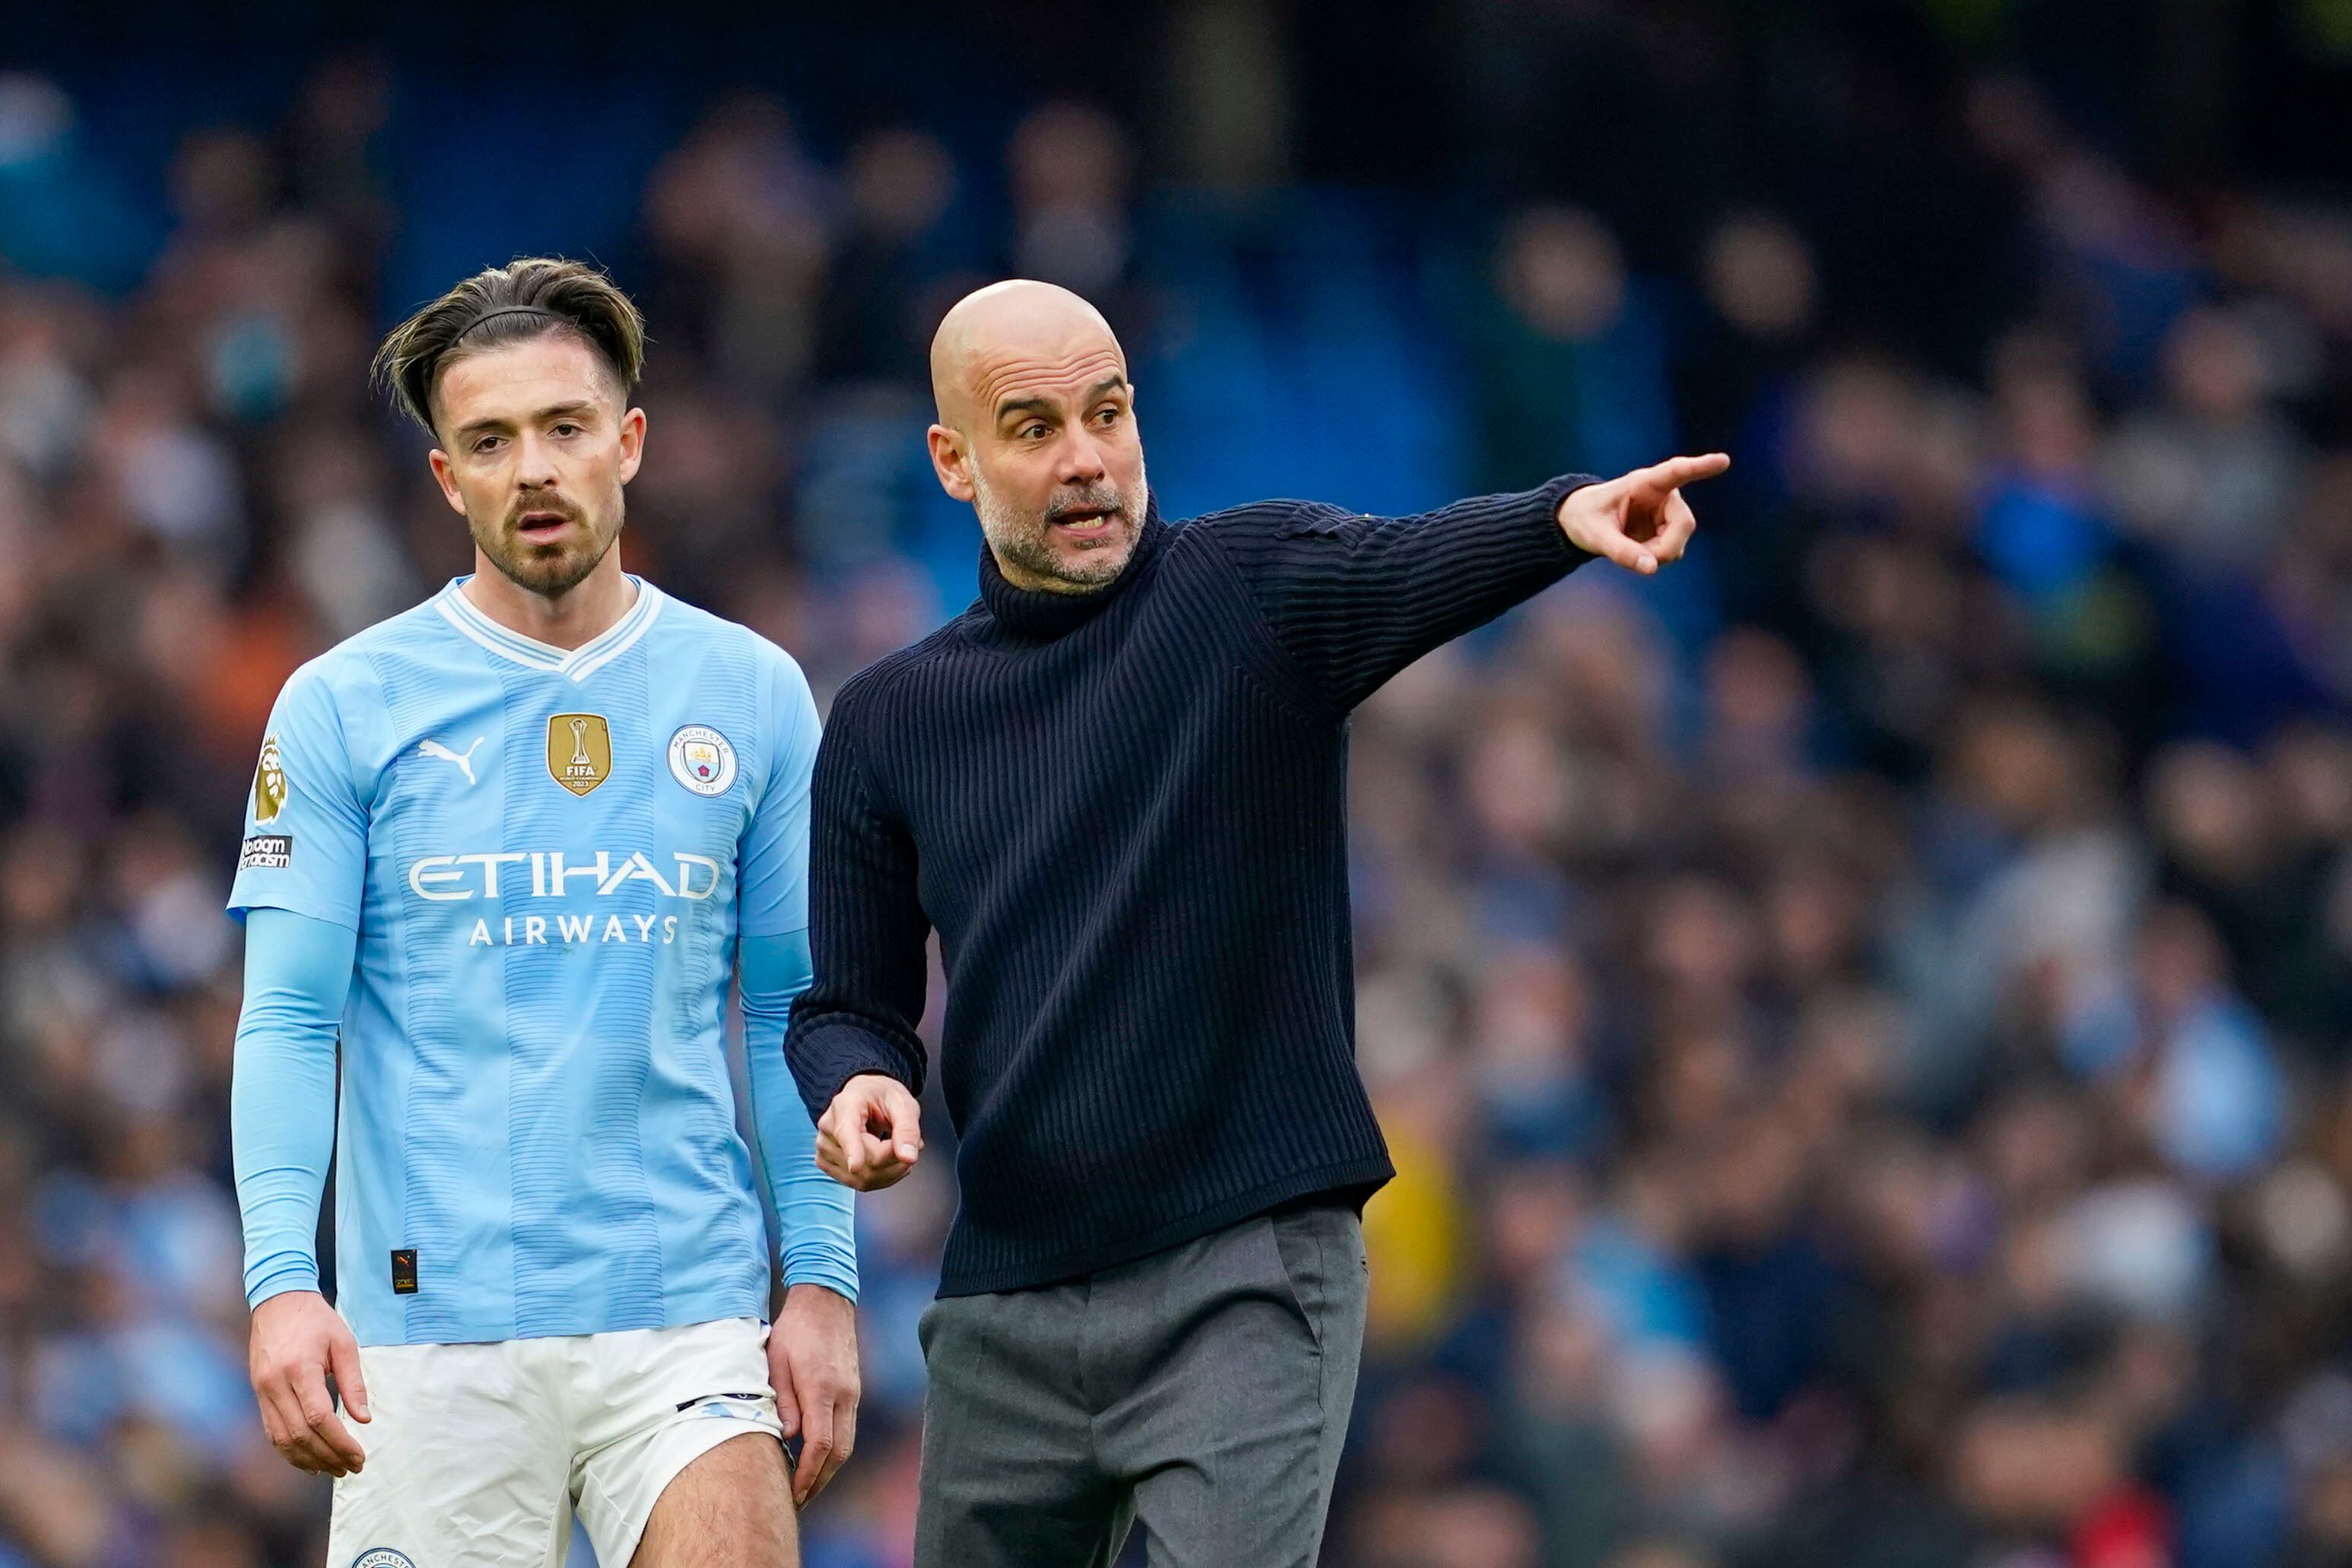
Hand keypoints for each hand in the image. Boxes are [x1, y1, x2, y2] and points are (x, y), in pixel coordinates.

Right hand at [248, 1290, 369, 1476]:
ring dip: (309, 1460)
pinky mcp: (258, 1395)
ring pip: (282, 1440)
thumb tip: (364, 1419)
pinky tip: (309, 1461)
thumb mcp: (343, 1343)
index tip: (359, 1456)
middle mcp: (275, 1385)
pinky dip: (290, 1452)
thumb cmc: (316, 1320)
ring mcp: (262, 1392)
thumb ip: (353, 1382)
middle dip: (328, 1457)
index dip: (340, 1443)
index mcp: (299, 1369)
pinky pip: (272, 1432)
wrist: (277, 1302)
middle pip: (300, 1435)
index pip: (318, 1418)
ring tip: (335, 1469)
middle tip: (352, 1467)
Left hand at [770, 1284, 859, 1507]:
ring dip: (828, 1469)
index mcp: (822, 1388)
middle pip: (839, 1452)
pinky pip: (847, 1429)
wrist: (826, 1301)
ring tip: (806, 1488)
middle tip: (798, 1502)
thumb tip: (787, 1438)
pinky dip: (834, 1450)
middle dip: (819, 1481)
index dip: (806, 1474)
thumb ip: (782, 1401)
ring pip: (847, 1443)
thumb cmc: (794, 1330)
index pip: (820, 1444)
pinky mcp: (854, 1390)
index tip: (792, 1494)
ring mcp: (853, 1393)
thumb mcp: (776, 1362)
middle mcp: (844, 1395)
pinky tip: (816, 1459)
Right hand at [815, 1073, 922, 1190]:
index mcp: (846, 1105)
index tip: (855, 1165)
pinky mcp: (827, 1164)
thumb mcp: (903, 1103)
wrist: (866, 1097)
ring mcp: (824, 1149)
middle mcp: (828, 1128)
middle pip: (864, 1161)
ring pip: (862, 1178)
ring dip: (891, 1171)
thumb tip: (908, 1157)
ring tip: (899, 1149)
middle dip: (895, 1159)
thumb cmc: (882, 1097)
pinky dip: (881, 1178)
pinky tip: (888, 1161)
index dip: (852, 1150)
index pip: (846, 1131)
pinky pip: (858, 1183)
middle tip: (915, 1144)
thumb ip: (908, 1129)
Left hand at [1557, 452, 1729, 574]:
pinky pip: (1672, 551)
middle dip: (1665, 547)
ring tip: (1629, 550)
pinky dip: (1655, 558)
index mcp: (1644, 483)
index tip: (1723, 460)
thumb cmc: (1586, 518)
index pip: (1675, 472)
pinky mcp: (1667, 530)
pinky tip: (1637, 552)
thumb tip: (1651, 569)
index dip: (1700, 467)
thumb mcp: (1595, 535)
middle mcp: (1663, 495)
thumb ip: (1621, 552)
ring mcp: (1668, 513)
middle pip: (1684, 523)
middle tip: (1641, 559)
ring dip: (1657, 554)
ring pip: (1679, 541)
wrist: (1582, 521)